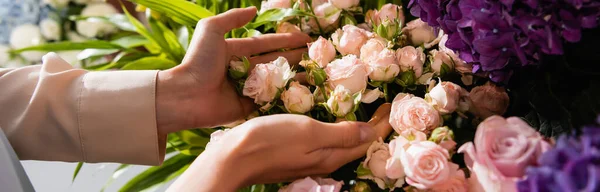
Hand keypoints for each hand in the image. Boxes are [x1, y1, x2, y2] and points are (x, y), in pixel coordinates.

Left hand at [156, 7, 311, 134]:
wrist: (186, 96)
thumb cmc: (197, 61)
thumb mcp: (210, 30)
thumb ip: (232, 19)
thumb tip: (254, 10)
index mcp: (235, 52)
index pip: (267, 44)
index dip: (286, 40)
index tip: (306, 38)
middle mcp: (243, 70)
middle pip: (275, 62)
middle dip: (296, 57)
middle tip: (317, 55)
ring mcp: (247, 90)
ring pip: (276, 81)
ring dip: (295, 76)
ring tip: (316, 72)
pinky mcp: (247, 108)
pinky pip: (270, 101)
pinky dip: (286, 97)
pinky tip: (304, 93)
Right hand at [167, 104, 393, 191]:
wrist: (233, 158)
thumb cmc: (270, 140)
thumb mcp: (309, 132)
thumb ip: (341, 132)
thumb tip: (372, 131)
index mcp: (330, 156)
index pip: (366, 141)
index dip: (381, 125)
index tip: (391, 109)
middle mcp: (322, 162)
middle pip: (354, 145)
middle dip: (371, 129)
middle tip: (381, 109)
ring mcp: (307, 161)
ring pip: (338, 145)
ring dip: (352, 130)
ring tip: (360, 113)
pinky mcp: (293, 157)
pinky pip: (322, 144)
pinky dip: (333, 131)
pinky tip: (327, 122)